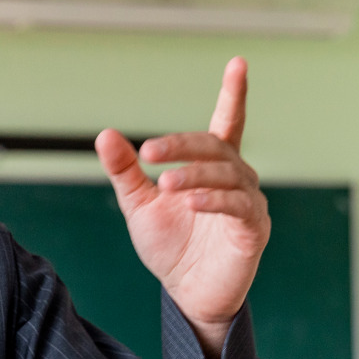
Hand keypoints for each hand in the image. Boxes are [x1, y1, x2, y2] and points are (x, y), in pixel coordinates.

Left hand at [95, 57, 269, 358]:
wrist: (186, 295)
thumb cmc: (169, 247)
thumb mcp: (139, 205)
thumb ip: (126, 171)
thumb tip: (105, 134)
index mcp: (212, 167)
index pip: (228, 123)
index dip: (234, 94)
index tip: (239, 63)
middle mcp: (237, 178)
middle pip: (215, 146)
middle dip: (182, 146)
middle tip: (148, 154)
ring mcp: (249, 204)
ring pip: (227, 174)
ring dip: (194, 175)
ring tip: (164, 184)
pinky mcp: (254, 230)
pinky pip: (238, 206)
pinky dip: (214, 200)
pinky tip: (191, 203)